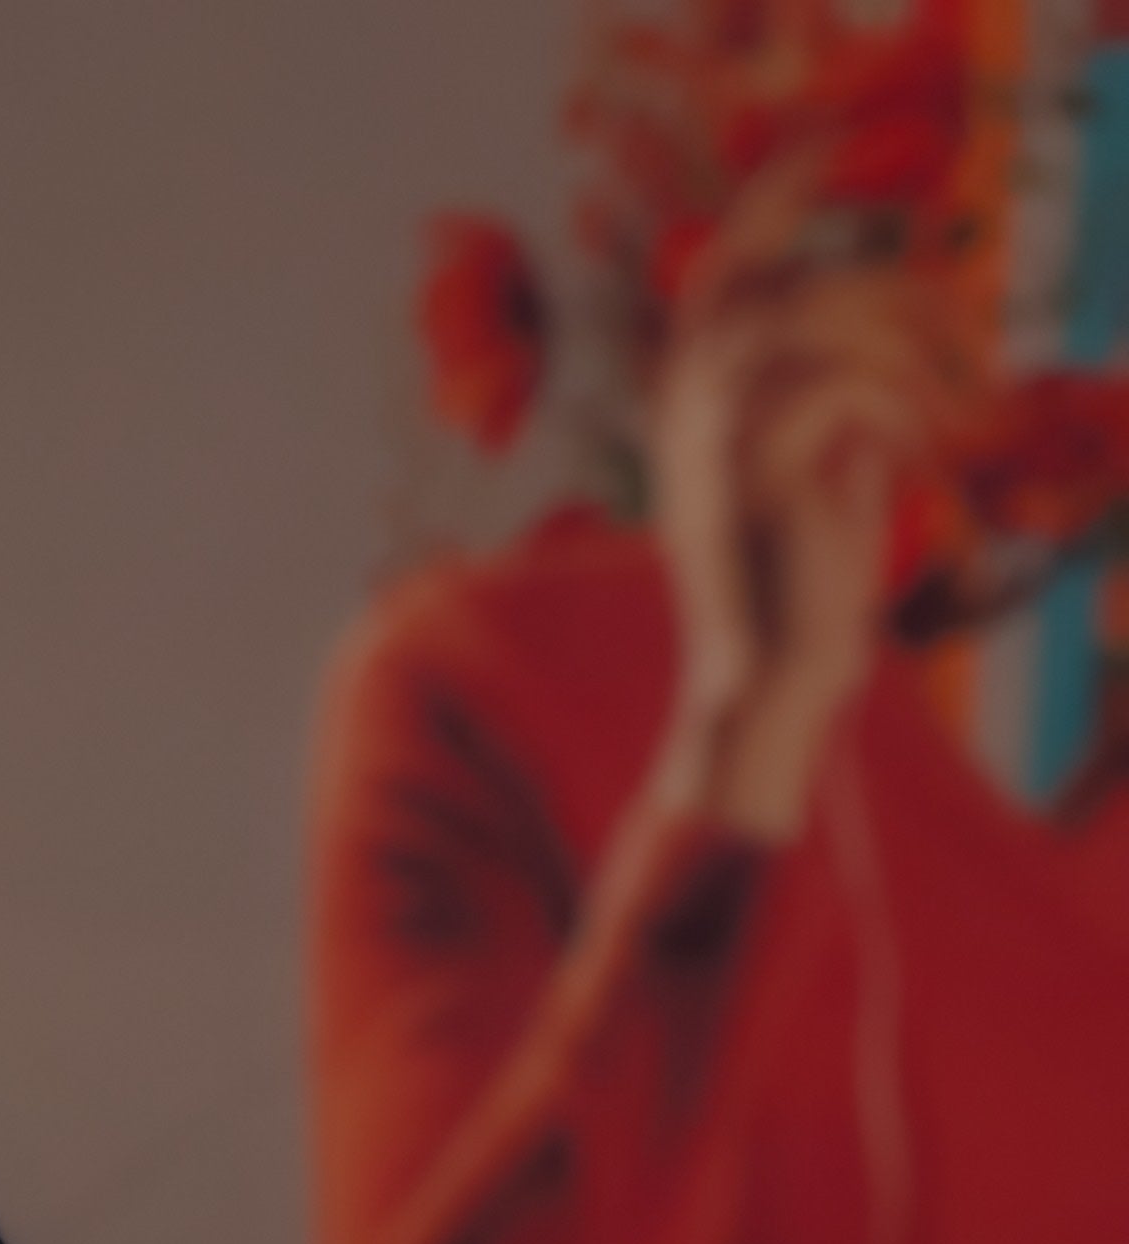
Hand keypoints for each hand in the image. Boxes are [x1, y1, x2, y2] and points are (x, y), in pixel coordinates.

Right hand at [646, 207, 961, 839]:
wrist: (769, 691)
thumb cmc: (801, 597)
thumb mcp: (825, 474)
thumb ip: (837, 397)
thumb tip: (900, 326)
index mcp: (694, 409)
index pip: (723, 272)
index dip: (771, 200)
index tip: (824, 147)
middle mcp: (689, 411)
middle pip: (789, 281)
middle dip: (885, 290)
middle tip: (960, 328)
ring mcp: (716, 435)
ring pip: (819, 319)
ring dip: (908, 350)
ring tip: (958, 409)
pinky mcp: (759, 464)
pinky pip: (846, 382)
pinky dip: (906, 408)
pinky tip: (926, 455)